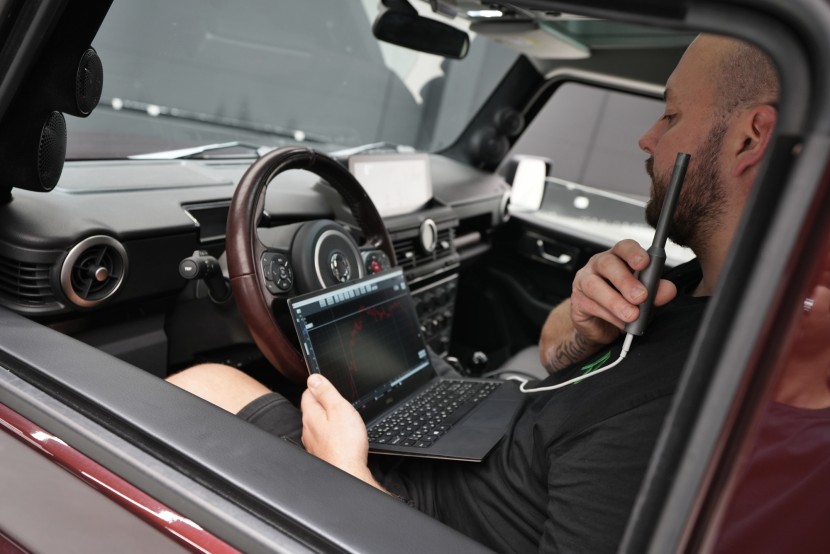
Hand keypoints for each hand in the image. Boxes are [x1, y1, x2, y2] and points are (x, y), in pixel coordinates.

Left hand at [301, 374, 382, 489]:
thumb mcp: (339, 409)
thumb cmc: (346, 443)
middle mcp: (308, 429)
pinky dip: (330, 433)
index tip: (328, 385)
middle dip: (322, 402)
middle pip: (311, 409)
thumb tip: (313, 378)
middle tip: (337, 399)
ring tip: (340, 416)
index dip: (319, 386)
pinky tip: (340, 435)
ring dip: (326, 418)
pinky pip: (323, 437)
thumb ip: (326, 392)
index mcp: (311, 415)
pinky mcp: (321, 453)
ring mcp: (313, 443)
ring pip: (317, 424)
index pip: (308, 393)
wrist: (348, 472)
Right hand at [570, 239, 676, 343]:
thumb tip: (668, 289)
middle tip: (641, 296)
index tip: (645, 263)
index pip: (624, 247)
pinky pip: (591, 305)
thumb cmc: (626, 306)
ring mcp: (585, 281)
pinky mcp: (577, 301)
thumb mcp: (647, 300)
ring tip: (632, 315)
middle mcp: (600, 265)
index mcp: (619, 258)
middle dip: (625, 280)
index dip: (634, 253)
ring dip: (616, 302)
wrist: (605, 328)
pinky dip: (609, 316)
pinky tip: (621, 323)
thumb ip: (657, 293)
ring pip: (595, 285)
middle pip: (608, 263)